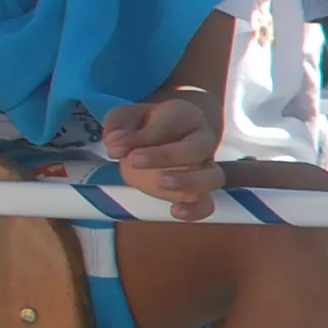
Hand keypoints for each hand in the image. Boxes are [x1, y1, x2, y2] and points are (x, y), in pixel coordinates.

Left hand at [102, 96, 224, 219]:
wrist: (165, 137)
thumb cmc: (146, 125)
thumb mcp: (127, 117)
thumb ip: (118, 126)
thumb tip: (115, 144)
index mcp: (185, 116)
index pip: (169, 124)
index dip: (142, 137)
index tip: (115, 148)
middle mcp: (203, 140)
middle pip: (197, 148)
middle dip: (166, 156)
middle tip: (134, 161)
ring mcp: (206, 167)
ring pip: (212, 176)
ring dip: (188, 181)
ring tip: (160, 183)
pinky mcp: (201, 191)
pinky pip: (207, 203)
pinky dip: (195, 209)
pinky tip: (175, 211)